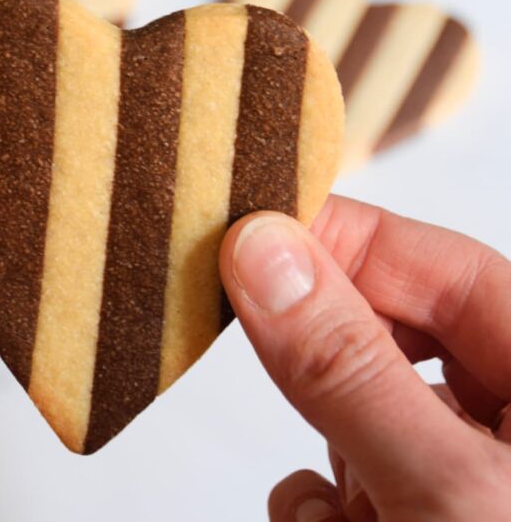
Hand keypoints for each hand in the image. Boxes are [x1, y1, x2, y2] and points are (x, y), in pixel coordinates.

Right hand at [219, 194, 510, 520]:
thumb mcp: (444, 489)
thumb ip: (347, 366)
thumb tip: (260, 249)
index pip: (445, 268)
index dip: (348, 239)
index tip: (251, 229)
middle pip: (389, 342)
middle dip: (322, 369)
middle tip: (254, 350)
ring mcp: (470, 483)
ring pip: (359, 418)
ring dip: (323, 464)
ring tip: (329, 518)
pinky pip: (351, 487)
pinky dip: (320, 511)